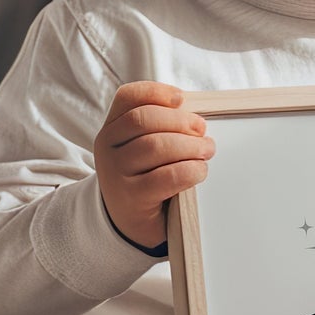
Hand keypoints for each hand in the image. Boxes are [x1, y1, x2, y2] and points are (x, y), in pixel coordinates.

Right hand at [94, 81, 214, 249]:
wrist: (128, 222)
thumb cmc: (144, 178)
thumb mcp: (142, 148)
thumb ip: (160, 128)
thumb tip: (195, 117)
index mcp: (112, 128)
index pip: (128, 98)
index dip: (156, 92)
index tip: (181, 99)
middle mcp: (107, 147)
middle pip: (144, 119)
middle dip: (180, 121)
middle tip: (202, 131)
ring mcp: (116, 173)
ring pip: (156, 146)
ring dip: (190, 146)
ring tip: (207, 151)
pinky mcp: (132, 197)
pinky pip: (168, 176)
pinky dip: (191, 170)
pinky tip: (199, 171)